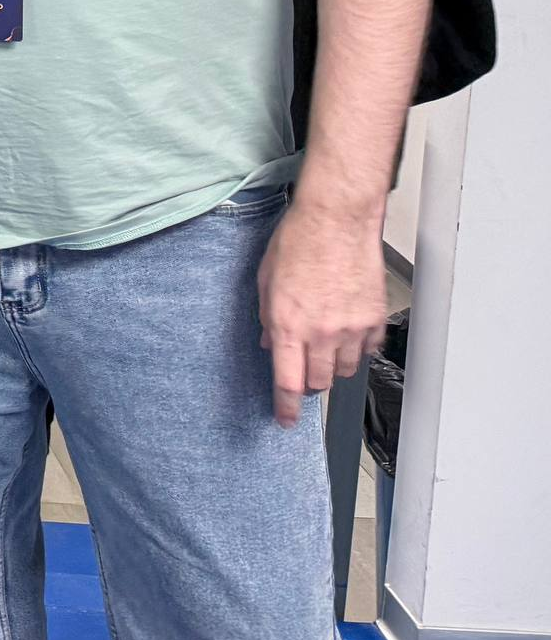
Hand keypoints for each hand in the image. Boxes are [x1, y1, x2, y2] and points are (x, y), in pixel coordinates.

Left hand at [256, 194, 385, 426]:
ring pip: (344, 370)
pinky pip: (366, 350)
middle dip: (308, 384)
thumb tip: (270, 344)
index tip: (284, 419)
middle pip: (318, 381)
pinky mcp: (373, 318)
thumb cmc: (298, 241)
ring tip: (323, 347)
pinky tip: (345, 333)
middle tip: (302, 373)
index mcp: (289, 324)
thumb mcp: (266, 281)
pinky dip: (355, 349)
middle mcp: (322, 331)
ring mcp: (351, 327)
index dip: (284, 406)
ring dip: (331, 367)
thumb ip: (267, 318)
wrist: (336, 220)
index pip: (287, 381)